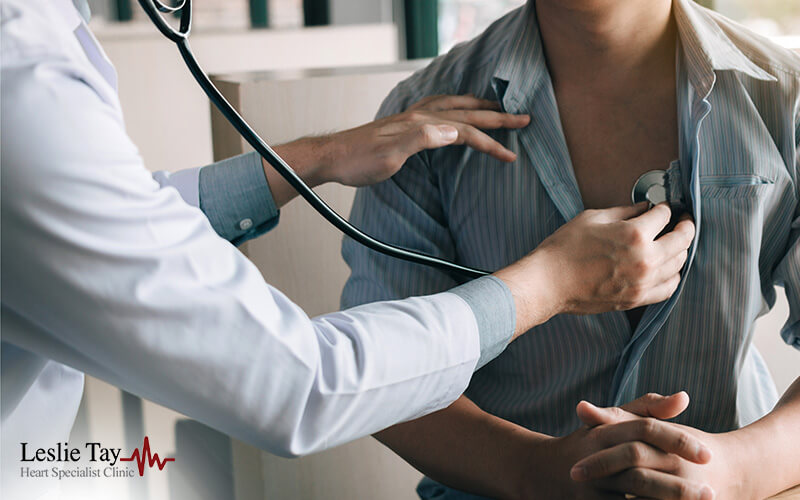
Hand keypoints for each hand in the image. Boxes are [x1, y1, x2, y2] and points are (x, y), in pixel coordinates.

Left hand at [305, 94, 529, 186]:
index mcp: (421, 125)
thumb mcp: (390, 156)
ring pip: (454, 106)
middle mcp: (419, 116)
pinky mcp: (404, 124)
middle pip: (466, 113)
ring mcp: (411, 118)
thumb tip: (455, 132)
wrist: (332, 157)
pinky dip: (456, 106)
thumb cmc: (359, 161)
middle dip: (497, 117)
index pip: (465, 131)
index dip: (491, 142)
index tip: (512, 155)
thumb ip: (422, 140)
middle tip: (524, 119)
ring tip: (497, 108)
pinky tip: (455, 111)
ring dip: (478, 107)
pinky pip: (439, 108)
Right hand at [494, 203, 694, 336]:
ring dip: (681, 250)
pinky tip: (669, 268)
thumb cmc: (565, 248)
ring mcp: (643, 282)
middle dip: (685, 226)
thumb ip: (624, 212)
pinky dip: (674, 276)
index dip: (665, 208)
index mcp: (634, 234)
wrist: (549, 282)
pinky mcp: (636, 299)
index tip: (663, 207)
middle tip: (683, 221)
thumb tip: (644, 208)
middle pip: (681, 240)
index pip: (664, 216)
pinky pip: (669, 288)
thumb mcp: (593, 218)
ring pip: (679, 264)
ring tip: (676, 243)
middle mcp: (645, 259)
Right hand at [514, 393, 711, 499]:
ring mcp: (591, 485)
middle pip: (640, 465)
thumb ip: (647, 408)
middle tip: (710, 492)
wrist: (542, 472)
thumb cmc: (588, 444)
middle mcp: (597, 456)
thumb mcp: (612, 421)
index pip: (645, 429)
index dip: (676, 440)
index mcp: (605, 431)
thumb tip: (685, 397)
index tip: (707, 454)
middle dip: (675, 482)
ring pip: (633, 492)